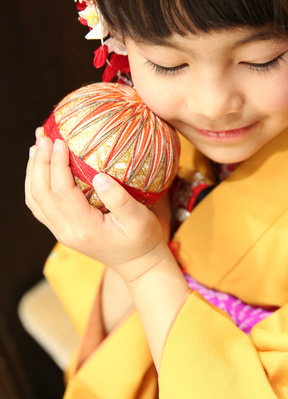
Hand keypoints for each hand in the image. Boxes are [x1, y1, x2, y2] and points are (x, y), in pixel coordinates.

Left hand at [26, 136, 169, 282]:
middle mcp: (66, 231)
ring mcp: (61, 231)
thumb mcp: (140, 220)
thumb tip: (100, 176)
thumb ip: (120, 200)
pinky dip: (36, 183)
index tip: (60, 141)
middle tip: (43, 135)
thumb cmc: (143, 240)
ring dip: (33, 171)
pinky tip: (42, 166)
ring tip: (38, 145)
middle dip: (39, 162)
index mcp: (84, 228)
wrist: (138, 263)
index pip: (61, 192)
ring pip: (34, 200)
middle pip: (40, 194)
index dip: (57, 164)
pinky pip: (40, 204)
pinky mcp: (62, 228)